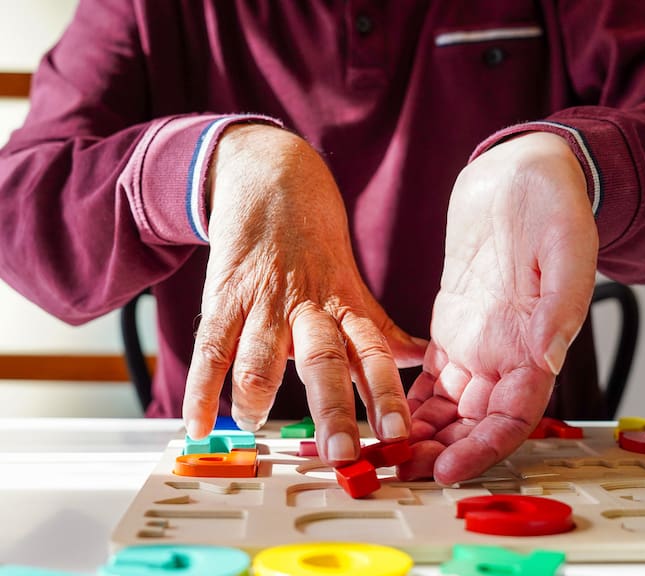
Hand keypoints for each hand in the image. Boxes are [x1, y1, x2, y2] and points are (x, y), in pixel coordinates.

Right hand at [181, 124, 425, 463]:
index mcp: (344, 307)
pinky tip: (196, 423)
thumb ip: (380, 328)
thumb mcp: (352, 284)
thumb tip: (422, 359)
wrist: (271, 177)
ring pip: (260, 353)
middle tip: (340, 453)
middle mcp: (308, 307)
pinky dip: (200, 387)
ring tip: (255, 424)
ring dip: (256, 394)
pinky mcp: (224, 296)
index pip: (374, 355)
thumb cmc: (317, 243)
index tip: (400, 436)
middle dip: (332, 409)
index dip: (387, 395)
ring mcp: (263, 301)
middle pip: (323, 360)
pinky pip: (210, 347)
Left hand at [400, 132, 597, 483]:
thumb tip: (550, 357)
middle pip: (473, 424)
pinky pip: (428, 378)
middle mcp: (505, 354)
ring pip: (448, 409)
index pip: (514, 417)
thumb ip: (562, 304)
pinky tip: (380, 412)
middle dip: (438, 451)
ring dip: (418, 435)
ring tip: (381, 452)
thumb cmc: (550, 204)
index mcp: (536, 344)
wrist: (519, 175)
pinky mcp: (451, 327)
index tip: (448, 468)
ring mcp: (476, 344)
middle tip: (396, 470)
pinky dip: (407, 401)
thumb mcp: (566, 245)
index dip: (483, 448)